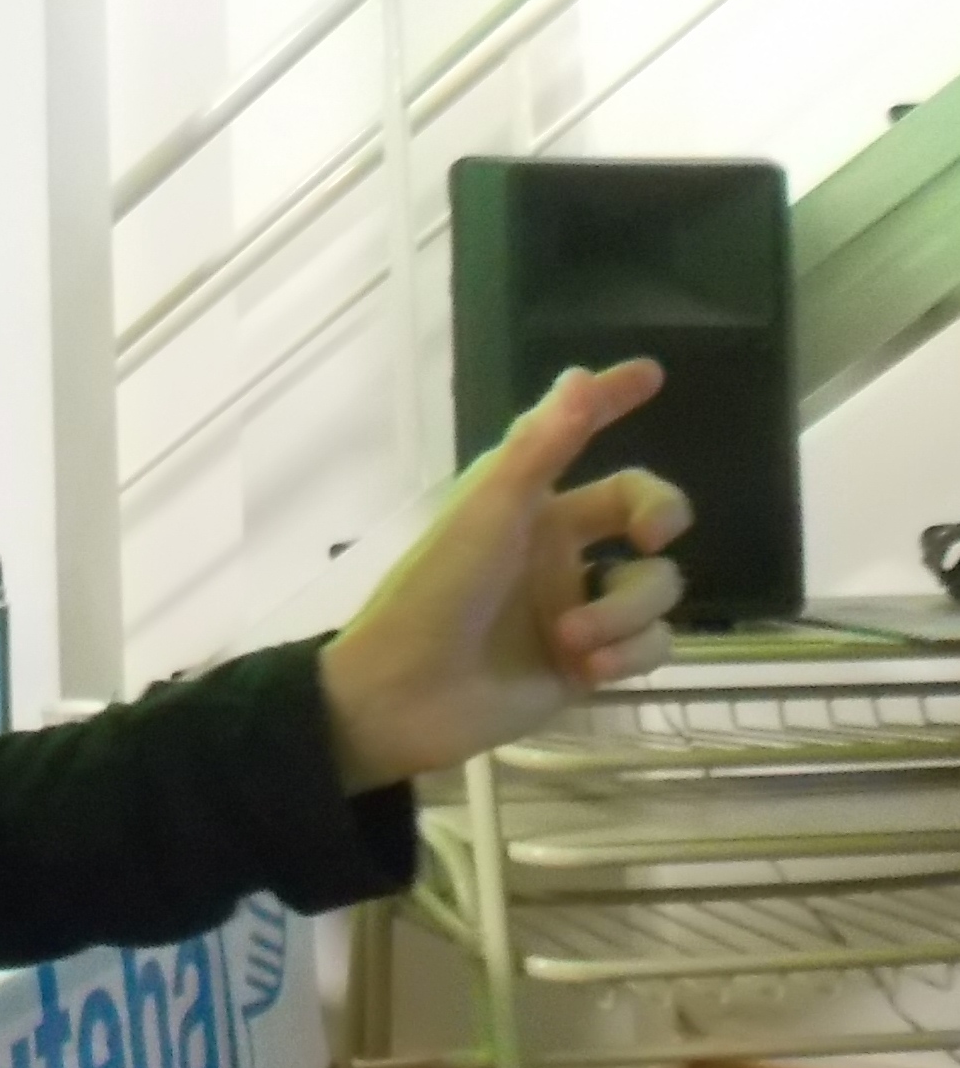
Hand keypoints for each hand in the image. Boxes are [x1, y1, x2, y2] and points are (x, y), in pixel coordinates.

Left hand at [318, 362, 691, 791]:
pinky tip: (588, 669)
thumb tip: (580, 374)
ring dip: (626, 611)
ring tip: (571, 637)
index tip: (651, 374)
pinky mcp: (592, 665)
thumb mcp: (490, 509)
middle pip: (644, 513)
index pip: (581, 438)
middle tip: (651, 534)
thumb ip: (540, 445)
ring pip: (655, 588)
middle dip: (662, 514)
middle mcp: (558, 549)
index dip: (612, 404)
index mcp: (527, 503)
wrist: (406, 693)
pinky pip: (651, 646)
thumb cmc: (437, 589)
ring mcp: (579, 607)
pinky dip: (629, 653)